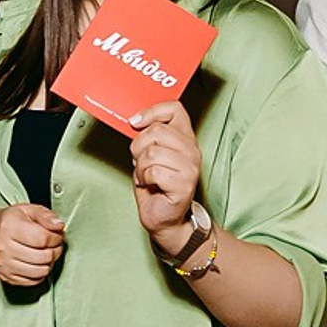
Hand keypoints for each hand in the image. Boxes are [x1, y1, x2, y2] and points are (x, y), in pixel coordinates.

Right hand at [0, 202, 67, 288]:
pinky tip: (37, 263)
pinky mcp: (6, 277)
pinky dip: (40, 273)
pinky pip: (34, 281)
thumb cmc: (12, 222)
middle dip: (55, 250)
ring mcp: (4, 264)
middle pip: (44, 256)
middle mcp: (3, 247)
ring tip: (45, 253)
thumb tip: (58, 226)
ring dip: (49, 263)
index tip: (56, 235)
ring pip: (41, 271)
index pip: (42, 238)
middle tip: (52, 244)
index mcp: (9, 227)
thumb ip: (46, 216)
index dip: (56, 238)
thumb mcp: (29, 210)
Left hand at [128, 101, 204, 250]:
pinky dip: (144, 179)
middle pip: (156, 131)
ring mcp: (191, 166)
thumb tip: (135, 120)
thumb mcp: (149, 155)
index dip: (151, 112)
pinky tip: (151, 186)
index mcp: (185, 138)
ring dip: (140, 167)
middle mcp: (192, 149)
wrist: (165, 217)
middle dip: (138, 147)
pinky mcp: (185, 183)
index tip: (135, 122)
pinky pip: (153, 171)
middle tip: (140, 162)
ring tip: (147, 176)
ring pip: (152, 151)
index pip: (174, 109)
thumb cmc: (156, 186)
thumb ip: (148, 137)